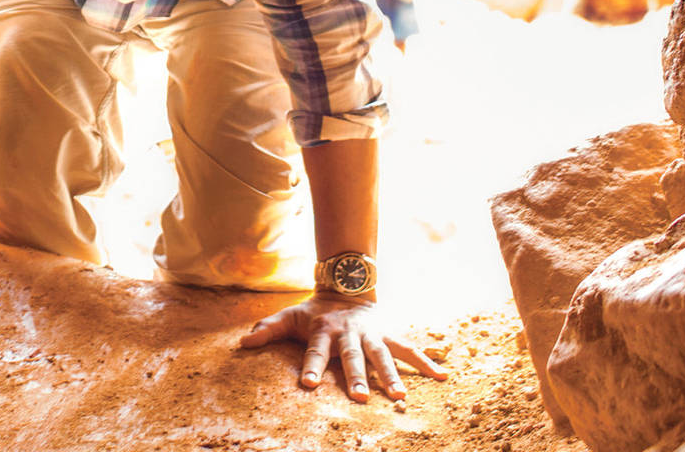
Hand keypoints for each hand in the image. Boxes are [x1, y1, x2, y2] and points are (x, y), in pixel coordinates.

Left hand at [239, 295, 447, 401]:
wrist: (346, 287)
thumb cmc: (314, 311)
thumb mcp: (289, 316)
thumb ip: (267, 329)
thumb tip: (242, 343)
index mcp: (323, 330)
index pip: (315, 351)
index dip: (312, 367)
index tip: (310, 385)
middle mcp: (349, 334)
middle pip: (352, 356)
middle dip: (356, 376)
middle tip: (359, 397)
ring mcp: (372, 334)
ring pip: (383, 355)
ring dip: (391, 375)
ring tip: (399, 397)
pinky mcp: (390, 335)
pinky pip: (410, 350)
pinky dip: (427, 362)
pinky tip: (442, 377)